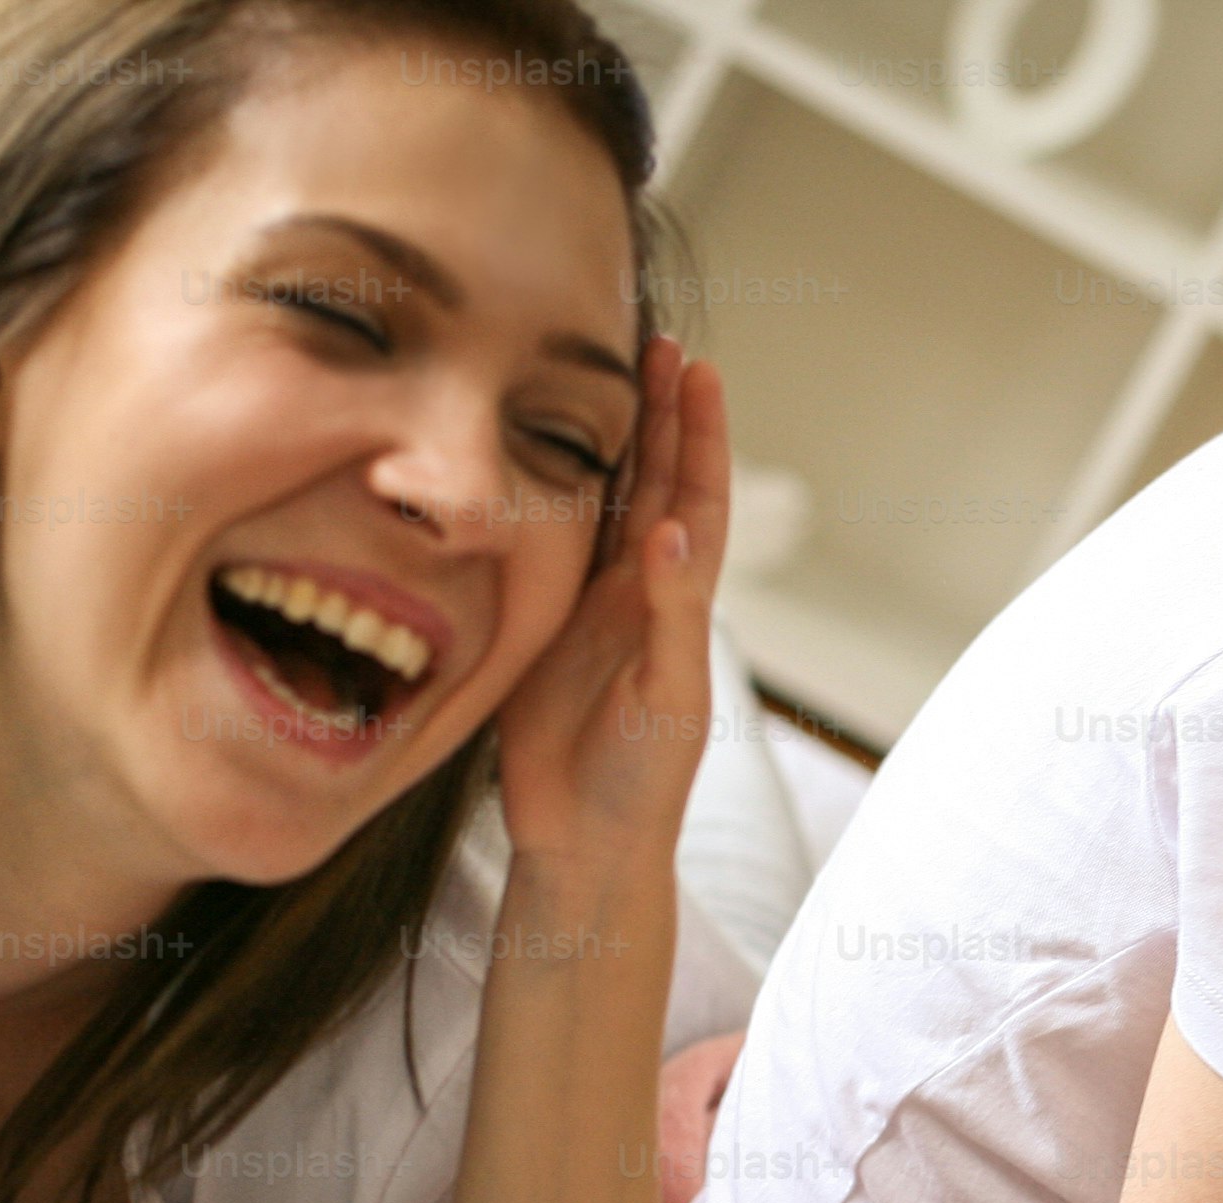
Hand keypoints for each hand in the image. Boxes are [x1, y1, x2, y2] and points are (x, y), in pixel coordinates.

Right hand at [489, 337, 729, 880]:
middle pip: (649, 484)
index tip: (698, 367)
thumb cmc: (642, 780)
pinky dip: (540, 497)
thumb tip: (672, 529)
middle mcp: (636, 594)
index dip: (699, 434)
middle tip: (650, 340)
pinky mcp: (537, 626)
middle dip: (654, 415)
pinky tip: (522, 451)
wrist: (583, 842)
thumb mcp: (668, 694)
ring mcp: (585, 608)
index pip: (696, 499)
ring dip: (600, 444)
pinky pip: (541, 545)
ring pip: (596, 506)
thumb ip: (671, 614)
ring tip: (591, 375)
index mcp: (677, 603)